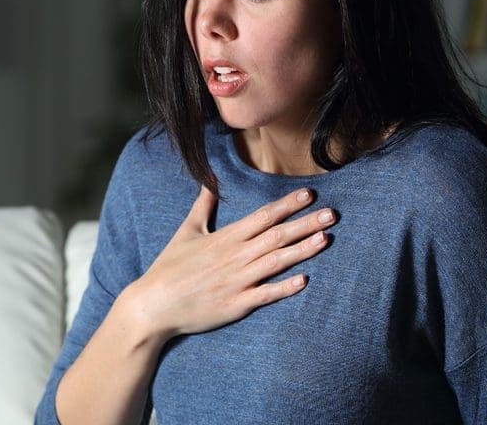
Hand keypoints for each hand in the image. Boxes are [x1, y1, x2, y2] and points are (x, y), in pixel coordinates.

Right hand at [122, 186, 335, 340]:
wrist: (153, 305)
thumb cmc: (169, 268)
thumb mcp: (185, 232)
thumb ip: (203, 206)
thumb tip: (210, 181)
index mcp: (225, 238)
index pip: (263, 216)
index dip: (287, 205)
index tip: (309, 195)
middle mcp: (234, 257)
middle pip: (276, 236)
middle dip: (306, 224)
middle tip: (332, 214)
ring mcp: (237, 281)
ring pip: (276, 262)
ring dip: (302, 250)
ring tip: (326, 238)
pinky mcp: (236, 304)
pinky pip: (265, 295)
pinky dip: (284, 288)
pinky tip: (304, 280)